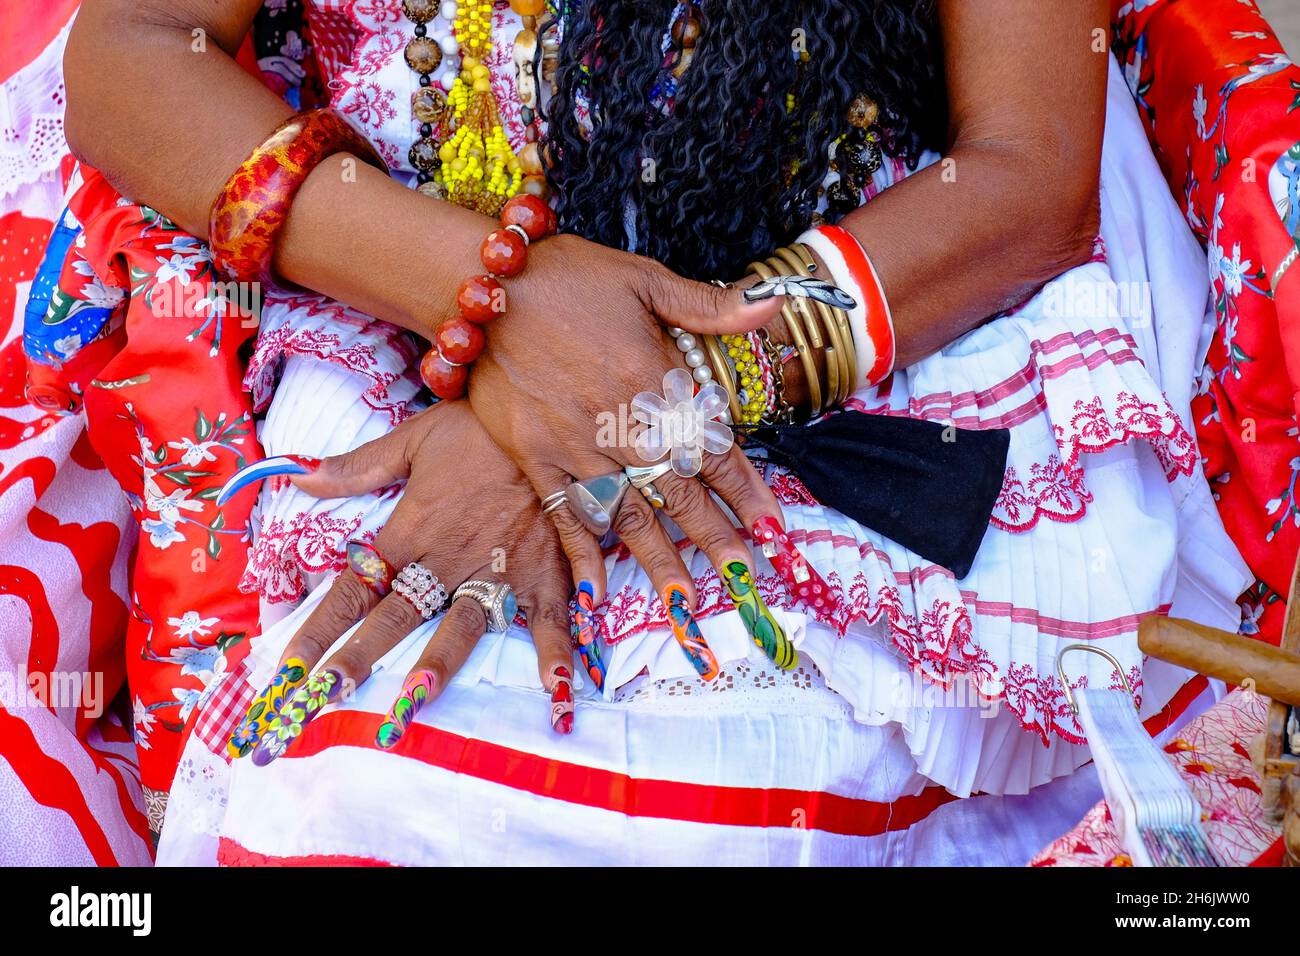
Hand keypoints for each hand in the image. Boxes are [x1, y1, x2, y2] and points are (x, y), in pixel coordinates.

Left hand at [227, 400, 578, 764]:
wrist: (550, 423)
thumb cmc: (481, 428)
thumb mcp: (416, 438)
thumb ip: (360, 466)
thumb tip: (299, 476)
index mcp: (413, 529)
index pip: (356, 586)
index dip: (320, 627)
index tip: (291, 668)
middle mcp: (449, 559)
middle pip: (396, 616)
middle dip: (360, 657)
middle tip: (328, 695)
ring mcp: (498, 570)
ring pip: (463, 625)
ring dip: (439, 663)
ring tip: (416, 700)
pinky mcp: (545, 573)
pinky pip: (549, 621)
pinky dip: (556, 657)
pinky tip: (557, 695)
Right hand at [468, 234, 788, 627]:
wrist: (481, 285)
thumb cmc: (566, 276)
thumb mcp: (643, 278)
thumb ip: (707, 304)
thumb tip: (771, 305)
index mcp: (653, 379)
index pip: (712, 446)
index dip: (746, 489)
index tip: (773, 528)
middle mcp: (619, 422)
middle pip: (678, 491)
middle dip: (715, 538)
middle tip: (744, 581)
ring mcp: (573, 446)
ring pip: (627, 513)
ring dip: (658, 560)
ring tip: (684, 604)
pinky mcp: (534, 456)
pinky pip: (564, 514)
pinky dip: (582, 554)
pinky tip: (598, 593)